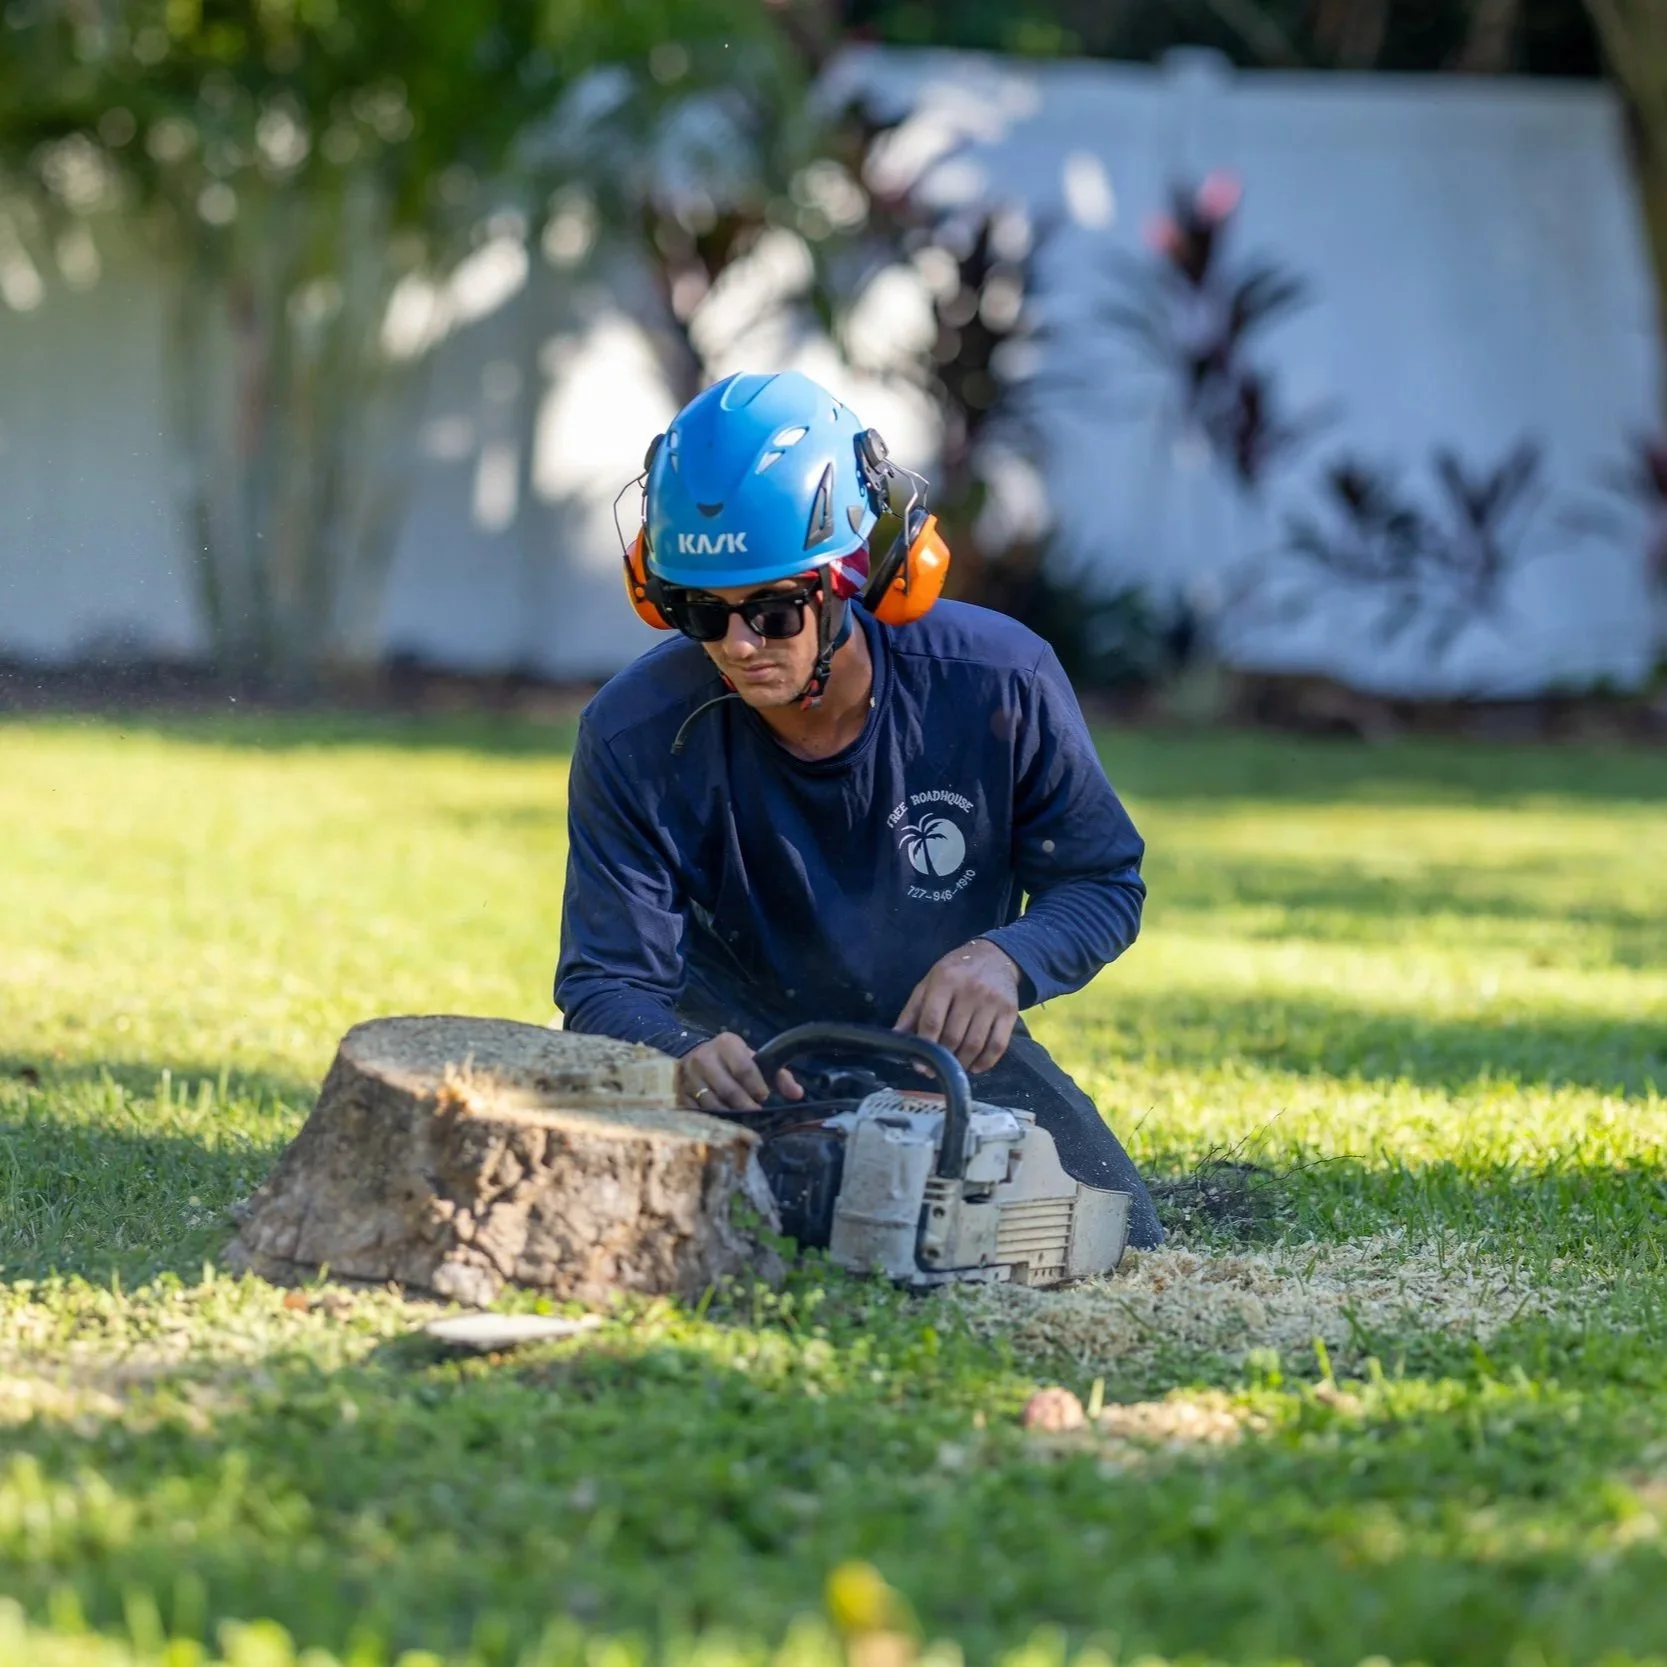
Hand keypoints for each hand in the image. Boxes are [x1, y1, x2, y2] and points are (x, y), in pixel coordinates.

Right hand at [677, 1031, 802, 1113]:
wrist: (693, 1054)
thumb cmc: (732, 1059)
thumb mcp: (754, 1059)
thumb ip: (778, 1075)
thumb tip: (798, 1094)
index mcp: (726, 1044)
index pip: (745, 1068)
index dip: (757, 1087)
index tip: (764, 1097)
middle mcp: (704, 1058)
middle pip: (729, 1090)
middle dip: (746, 1106)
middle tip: (757, 1115)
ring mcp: (689, 1077)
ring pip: (713, 1104)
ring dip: (731, 1116)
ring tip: (743, 1122)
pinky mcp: (680, 1093)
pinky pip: (698, 1112)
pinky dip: (713, 1120)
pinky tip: (724, 1125)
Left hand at [894, 938, 1021, 1072]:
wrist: (996, 956)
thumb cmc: (956, 972)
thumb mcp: (929, 983)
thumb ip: (913, 1010)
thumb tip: (896, 1037)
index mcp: (945, 980)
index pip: (932, 1020)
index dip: (925, 1046)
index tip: (920, 1064)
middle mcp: (970, 990)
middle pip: (953, 1036)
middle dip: (943, 1059)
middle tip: (936, 1069)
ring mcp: (992, 1001)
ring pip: (975, 1044)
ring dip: (962, 1064)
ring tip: (954, 1068)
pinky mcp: (1010, 1011)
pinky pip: (998, 1045)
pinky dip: (985, 1062)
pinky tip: (975, 1066)